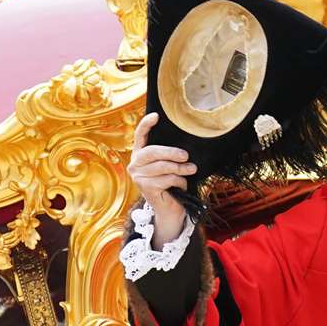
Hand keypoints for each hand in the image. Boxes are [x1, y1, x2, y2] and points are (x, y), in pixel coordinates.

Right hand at [127, 113, 193, 245]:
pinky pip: (166, 179)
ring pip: (162, 166)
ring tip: (191, 170)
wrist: (169, 209)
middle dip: (171, 152)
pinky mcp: (145, 187)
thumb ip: (170, 155)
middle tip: (186, 156)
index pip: (140, 135)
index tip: (156, 116)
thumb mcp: (170, 166)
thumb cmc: (172, 184)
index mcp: (140, 154)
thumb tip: (184, 146)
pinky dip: (178, 181)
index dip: (146, 124)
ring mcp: (138, 176)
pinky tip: (181, 185)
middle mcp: (135, 164)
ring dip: (180, 169)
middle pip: (152, 151)